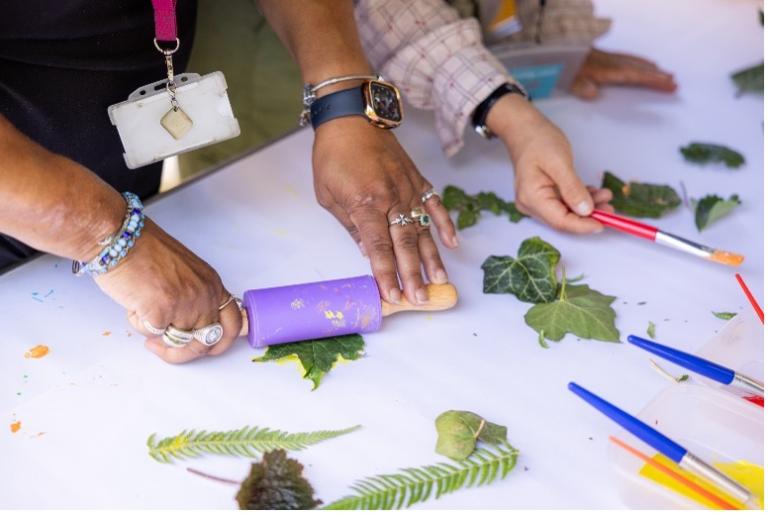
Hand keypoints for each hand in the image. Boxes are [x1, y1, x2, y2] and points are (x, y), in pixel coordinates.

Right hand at [95, 219, 241, 363]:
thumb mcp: (185, 273)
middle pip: (206, 343)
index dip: (220, 343)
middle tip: (161, 347)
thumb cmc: (144, 251)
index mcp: (212, 284)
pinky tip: (134, 302)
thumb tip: (191, 328)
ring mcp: (185, 304)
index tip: (202, 348)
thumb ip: (195, 298)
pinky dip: (139, 323)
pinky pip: (152, 334)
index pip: (233, 324)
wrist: (120, 238)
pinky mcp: (161, 311)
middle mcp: (204, 295)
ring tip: (142, 311)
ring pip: (177, 342)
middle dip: (182, 353)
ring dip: (156, 334)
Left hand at [312, 116, 457, 304]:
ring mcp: (408, 188)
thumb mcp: (328, 195)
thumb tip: (368, 252)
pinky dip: (445, 223)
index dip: (386, 274)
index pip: (379, 247)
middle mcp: (391, 198)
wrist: (351, 116)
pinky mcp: (417, 179)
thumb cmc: (333, 155)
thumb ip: (351, 226)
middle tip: (420, 299)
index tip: (392, 296)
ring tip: (439, 281)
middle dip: (412, 275)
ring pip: (423, 229)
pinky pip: (435, 204)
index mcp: (366, 204)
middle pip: (404, 244)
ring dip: (432, 257)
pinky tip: (452, 243)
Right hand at [486, 94, 612, 232]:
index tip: (604, 223)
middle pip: (563, 219)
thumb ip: (572, 188)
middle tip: (611, 208)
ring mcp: (535, 201)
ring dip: (587, 208)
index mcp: (532, 198)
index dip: (583, 225)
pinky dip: (579, 200)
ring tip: (606, 195)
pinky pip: (563, 204)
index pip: (560, 221)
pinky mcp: (542, 196)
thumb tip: (586, 211)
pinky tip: (593, 193)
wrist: (524, 129)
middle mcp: (531, 204)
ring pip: (565, 212)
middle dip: (588, 217)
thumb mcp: (559, 162)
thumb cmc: (538, 141)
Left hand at [571, 48, 677, 99]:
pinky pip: (628, 59)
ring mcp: (608, 59)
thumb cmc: (562, 68)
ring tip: (666, 75)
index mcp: (606, 70)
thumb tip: (593, 94)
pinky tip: (644, 65)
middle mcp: (611, 62)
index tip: (668, 84)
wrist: (555, 50)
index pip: (634, 76)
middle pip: (639, 69)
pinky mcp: (603, 57)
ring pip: (635, 63)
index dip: (652, 80)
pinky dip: (640, 63)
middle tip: (674, 83)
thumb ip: (581, 87)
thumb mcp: (568, 80)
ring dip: (651, 69)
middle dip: (657, 76)